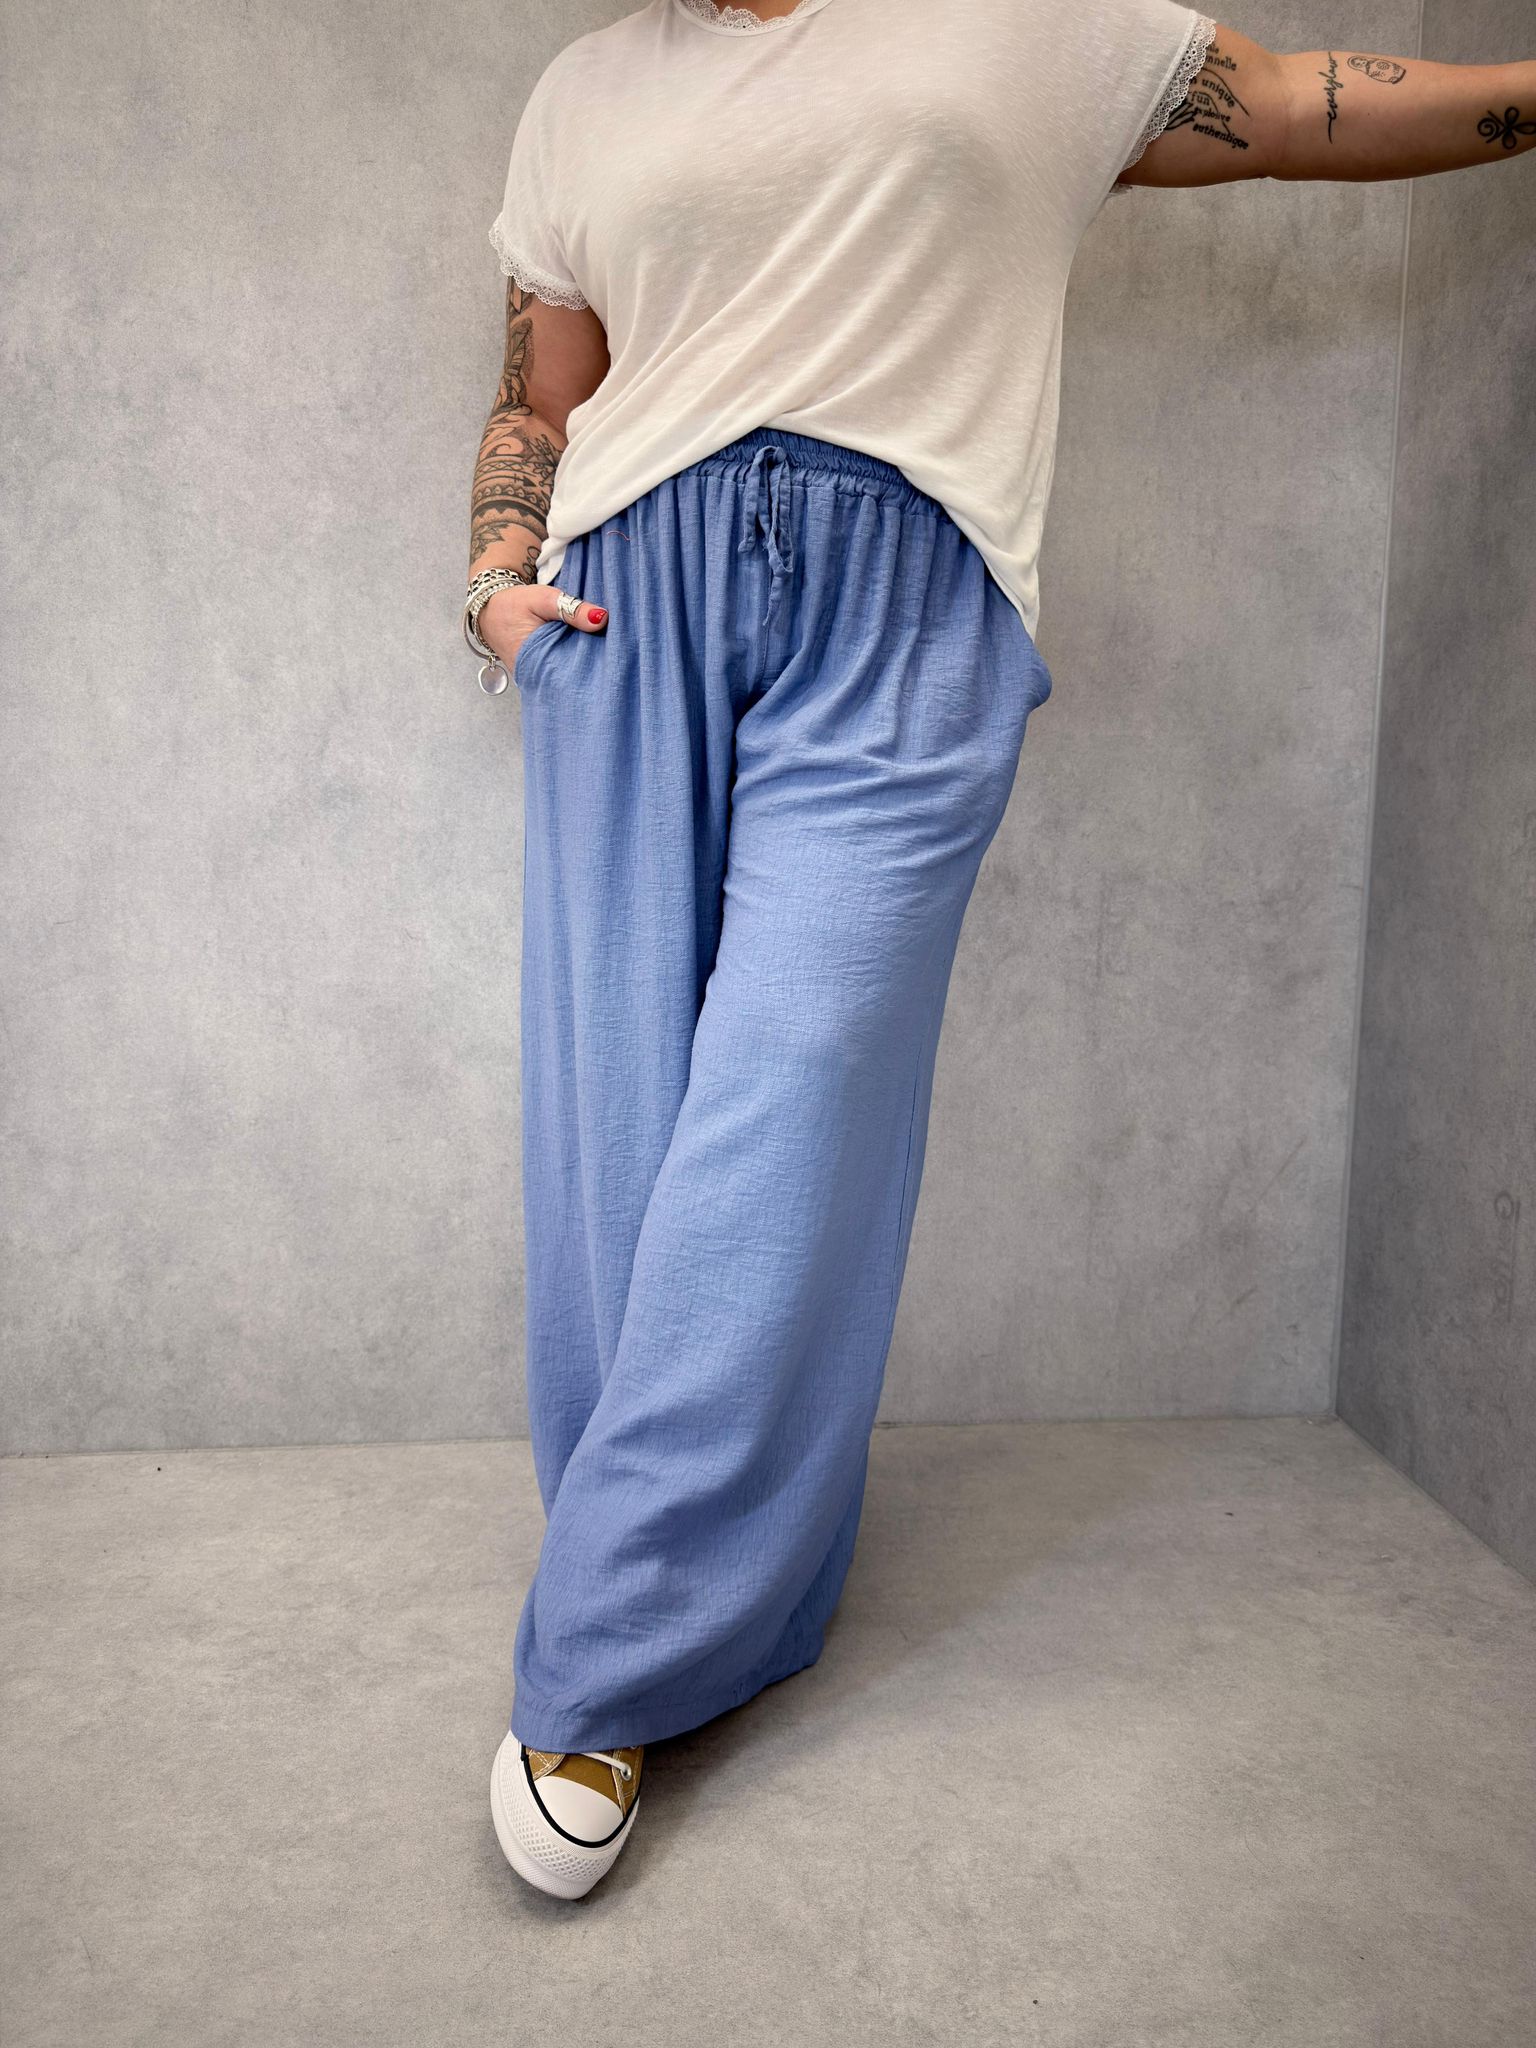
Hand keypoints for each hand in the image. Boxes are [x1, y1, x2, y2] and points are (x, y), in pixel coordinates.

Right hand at [479, 580, 608, 680]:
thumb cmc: (514, 603)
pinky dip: (577, 662)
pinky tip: (593, 653)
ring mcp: (538, 677)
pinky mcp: (540, 672)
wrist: (489, 606)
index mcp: (536, 664)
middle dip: (596, 668)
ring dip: (587, 665)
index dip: (597, 667)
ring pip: (570, 675)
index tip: (619, 656)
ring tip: (610, 654)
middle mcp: (537, 677)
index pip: (575, 675)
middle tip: (620, 655)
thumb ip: (572, 609)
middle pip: (575, 678)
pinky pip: (563, 670)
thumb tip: (602, 618)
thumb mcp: (543, 599)